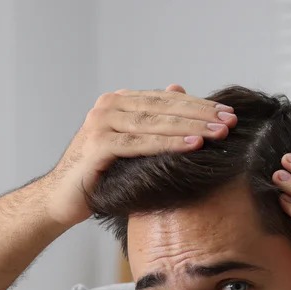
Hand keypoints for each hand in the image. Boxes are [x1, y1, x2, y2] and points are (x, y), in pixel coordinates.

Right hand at [41, 84, 237, 227]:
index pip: (166, 99)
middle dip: (200, 114)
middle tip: (230, 121)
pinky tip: (193, 144)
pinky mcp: (98, 145)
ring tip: (219, 132)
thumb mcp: (130, 146)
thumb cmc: (99, 176)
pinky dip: (168, 143)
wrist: (60, 200)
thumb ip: (152, 120)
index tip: (228, 112)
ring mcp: (101, 123)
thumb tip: (178, 89)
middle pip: (163, 107)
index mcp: (118, 102)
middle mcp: (108, 106)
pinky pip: (140, 143)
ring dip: (190, 126)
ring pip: (155, 122)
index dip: (199, 105)